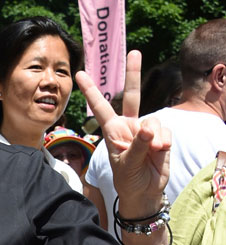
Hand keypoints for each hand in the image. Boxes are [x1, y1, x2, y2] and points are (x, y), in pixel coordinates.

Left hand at [76, 52, 170, 216]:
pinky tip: (160, 152)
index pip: (100, 107)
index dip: (91, 90)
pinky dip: (163, 143)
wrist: (145, 191)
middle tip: (134, 52)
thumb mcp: (126, 165)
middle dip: (133, 72)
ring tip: (151, 153)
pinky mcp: (161, 134)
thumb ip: (138, 146)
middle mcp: (129, 125)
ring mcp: (146, 129)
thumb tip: (149, 129)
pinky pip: (164, 132)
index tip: (79, 74)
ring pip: (153, 122)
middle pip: (132, 94)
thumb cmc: (128, 179)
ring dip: (153, 139)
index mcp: (113, 130)